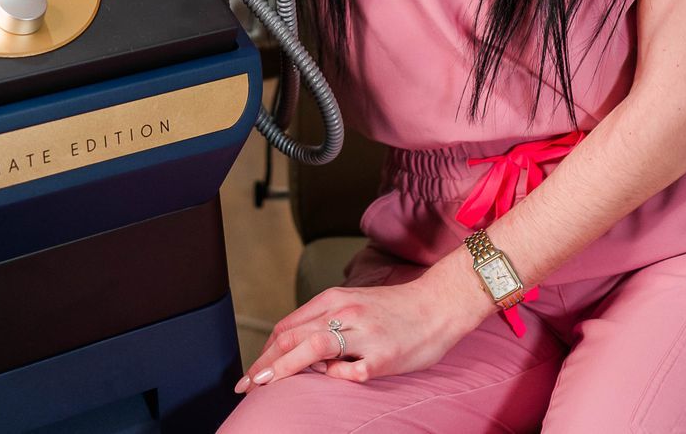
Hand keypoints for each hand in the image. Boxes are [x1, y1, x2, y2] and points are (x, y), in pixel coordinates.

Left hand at [234, 258, 486, 389]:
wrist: (439, 304)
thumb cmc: (396, 309)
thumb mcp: (355, 304)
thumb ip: (326, 320)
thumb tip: (294, 347)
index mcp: (335, 299)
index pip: (288, 327)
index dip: (265, 351)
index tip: (253, 372)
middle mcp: (345, 314)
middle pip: (292, 337)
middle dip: (264, 363)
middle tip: (245, 385)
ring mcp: (363, 335)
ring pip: (311, 350)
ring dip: (282, 369)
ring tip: (263, 385)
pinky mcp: (382, 358)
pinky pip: (349, 373)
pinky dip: (333, 378)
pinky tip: (330, 381)